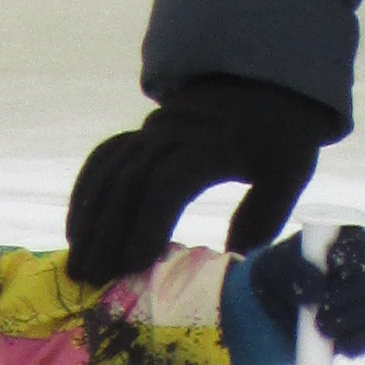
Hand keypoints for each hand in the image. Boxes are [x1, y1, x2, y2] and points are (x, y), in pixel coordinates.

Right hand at [64, 75, 339, 286]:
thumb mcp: (287, 175)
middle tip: (93, 279)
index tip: (134, 265)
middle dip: (107, 233)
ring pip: (109, 171)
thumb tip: (230, 266)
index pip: (167, 183)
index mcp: (214, 142)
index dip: (147, 224)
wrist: (269, 84)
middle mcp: (175, 131)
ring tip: (78, 264)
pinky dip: (86, 191)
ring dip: (88, 218)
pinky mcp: (142, 131)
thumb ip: (262, 217)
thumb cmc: (281, 139)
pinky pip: (104, 158)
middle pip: (129, 182)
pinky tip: (77, 228)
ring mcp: (153, 127)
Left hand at [235, 223, 364, 361]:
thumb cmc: (279, 274)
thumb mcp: (278, 267)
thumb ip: (296, 270)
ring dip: (348, 322)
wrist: (278, 302)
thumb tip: (319, 288)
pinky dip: (358, 343)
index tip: (327, 265)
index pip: (357, 246)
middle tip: (319, 310)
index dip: (346, 257)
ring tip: (321, 328)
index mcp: (348, 240)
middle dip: (343, 298)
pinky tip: (339, 347)